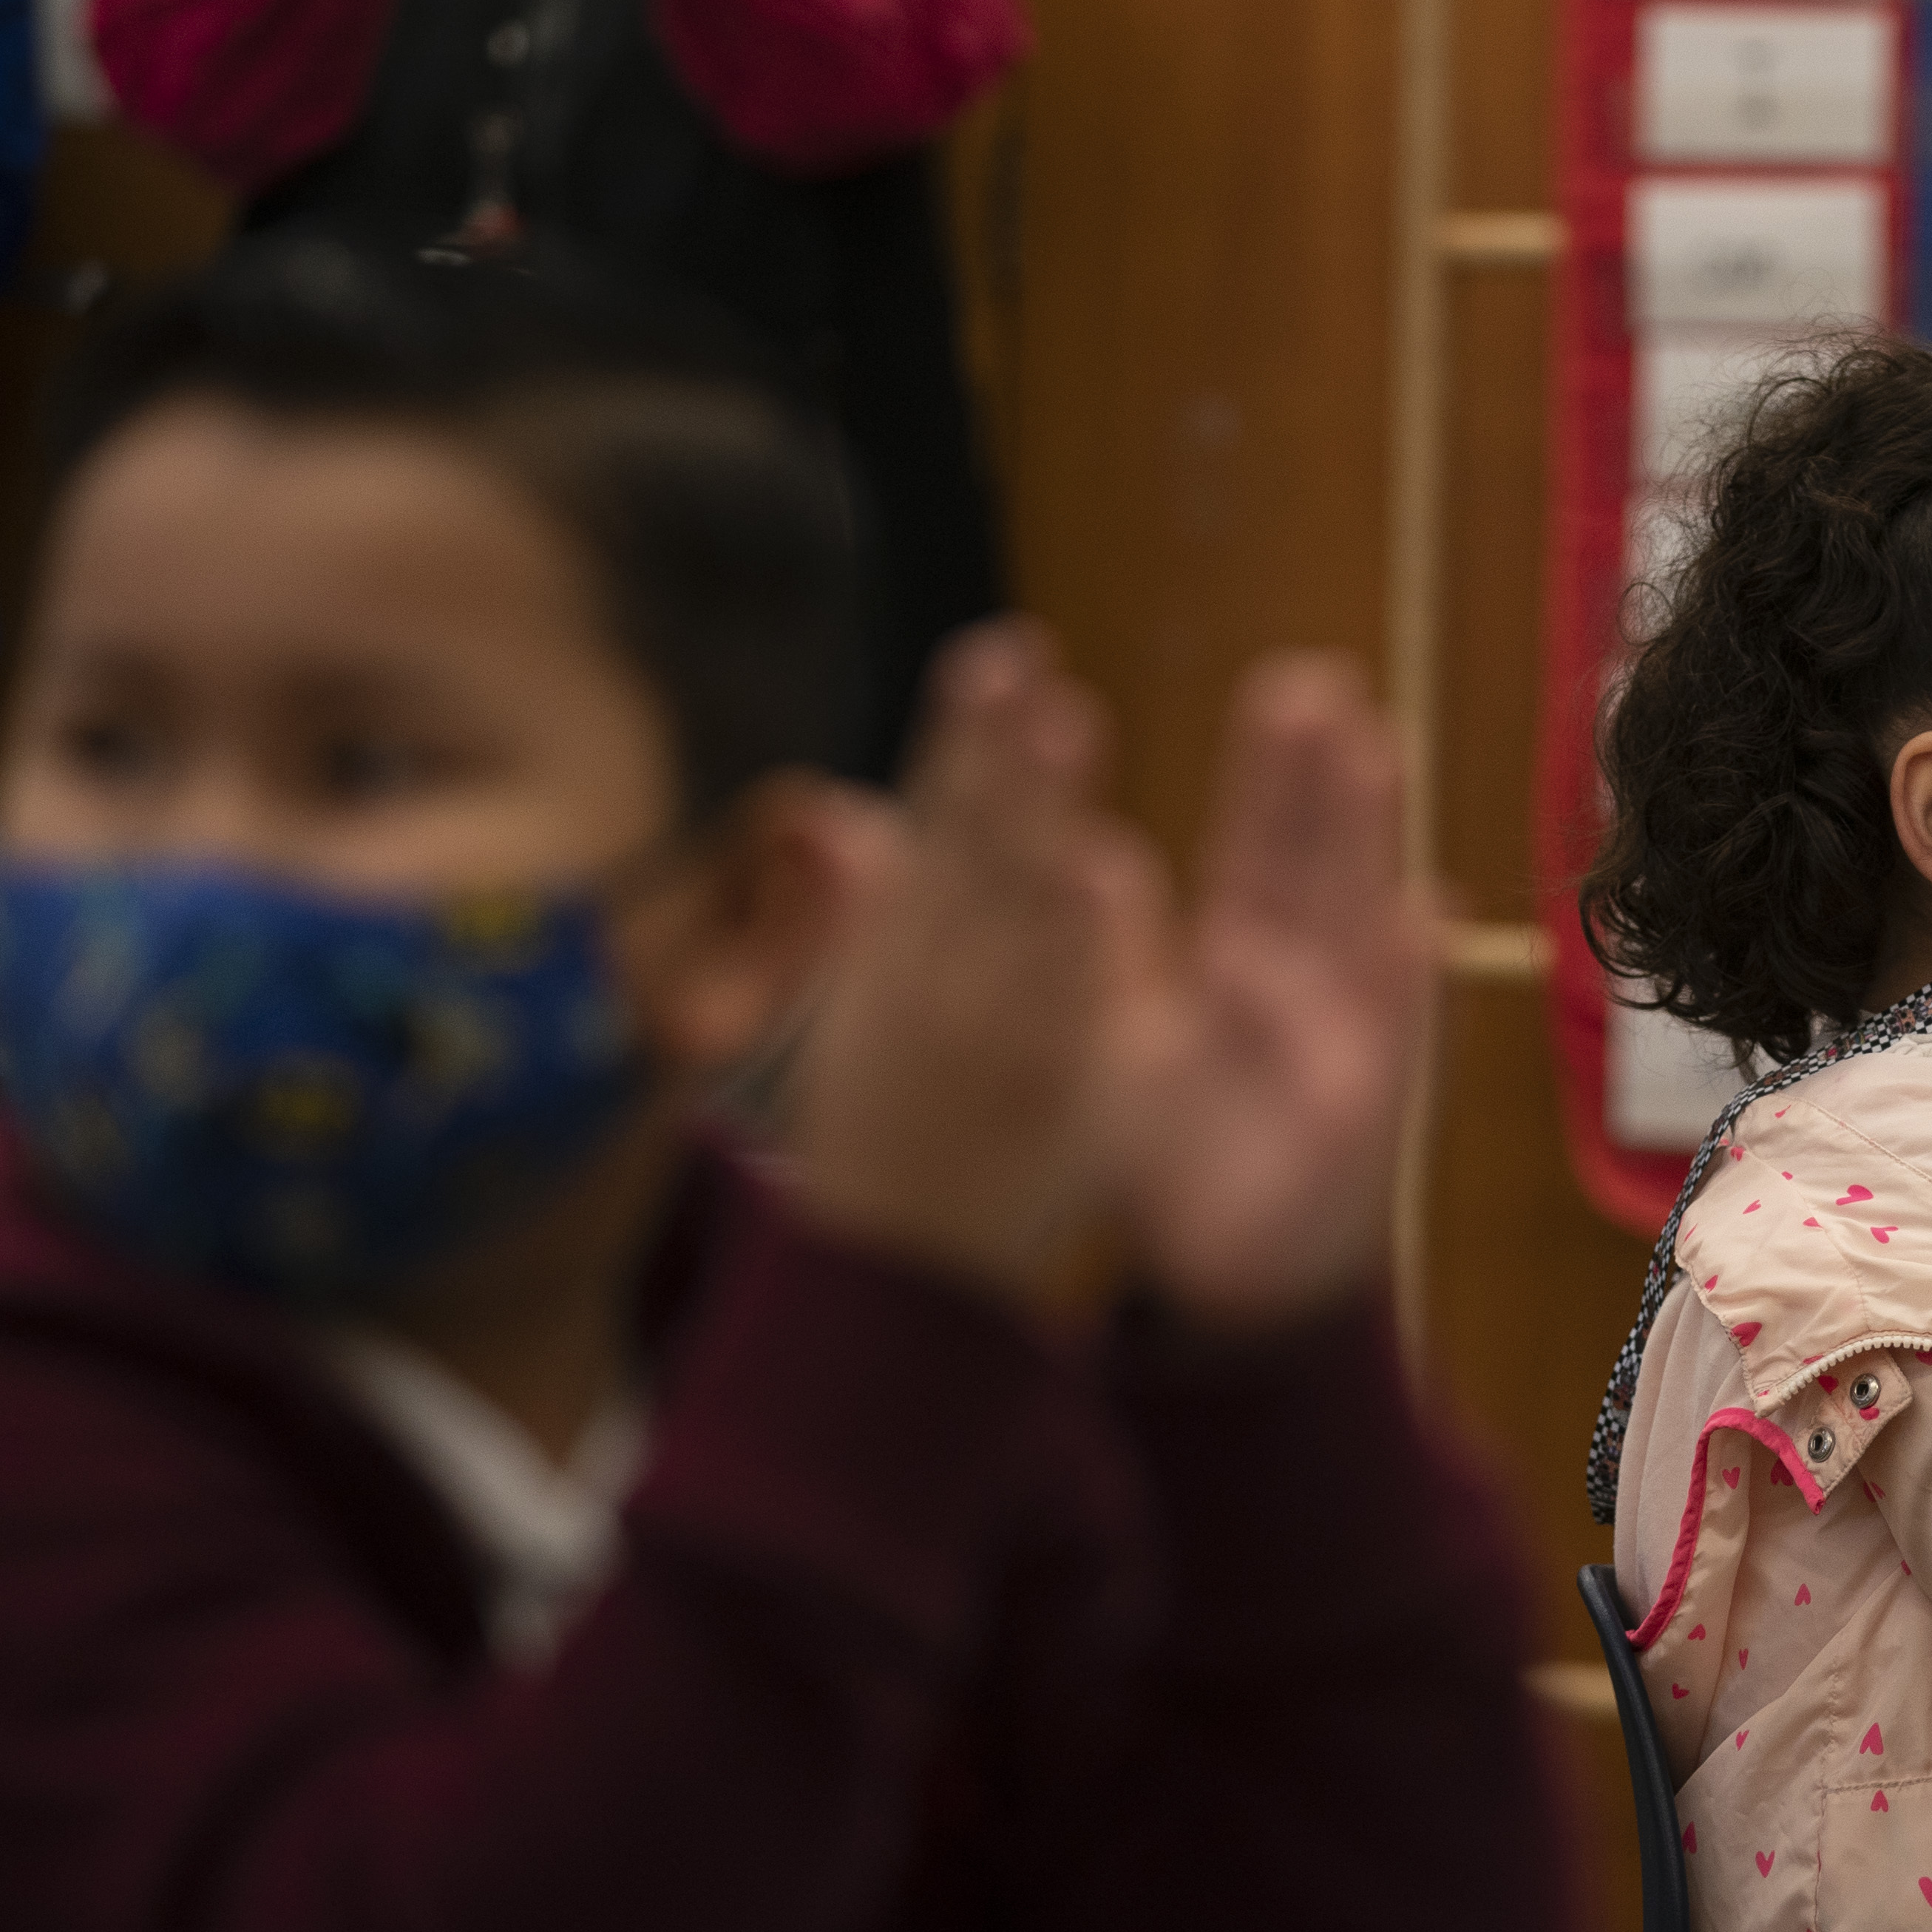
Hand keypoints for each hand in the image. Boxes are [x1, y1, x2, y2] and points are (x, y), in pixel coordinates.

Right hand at [781, 623, 1146, 1299]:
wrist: (890, 1277)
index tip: (998, 654)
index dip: (962, 738)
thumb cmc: (888, 1136)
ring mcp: (974, 1028)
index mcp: (893, 953)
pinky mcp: (1021, 1084)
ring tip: (1065, 718)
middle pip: (962, 842)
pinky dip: (1060, 932)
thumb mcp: (864, 1013)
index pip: (933, 824)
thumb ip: (873, 910)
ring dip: (1033, 807)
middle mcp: (927, 978)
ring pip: (1002, 902)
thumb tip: (843, 814)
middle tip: (1021, 660)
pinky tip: (1088, 864)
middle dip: (992, 748)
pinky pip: (1045, 997)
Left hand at [1089, 654, 1430, 1331]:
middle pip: (1325, 863)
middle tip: (1330, 685)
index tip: (1287, 695)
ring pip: (1365, 919)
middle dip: (1330, 777)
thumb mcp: (1130, 1053)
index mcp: (1247, 967)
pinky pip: (1395, 1028)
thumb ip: (1120, 963)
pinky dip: (1409, 972)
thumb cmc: (1180, 1170)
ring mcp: (1352, 1037)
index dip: (1277, 778)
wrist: (1240, 1286)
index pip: (1266, 852)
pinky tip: (1427, 908)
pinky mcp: (1374, 1102)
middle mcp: (1310, 988)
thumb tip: (1095, 860)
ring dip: (1370, 842)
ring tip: (1373, 751)